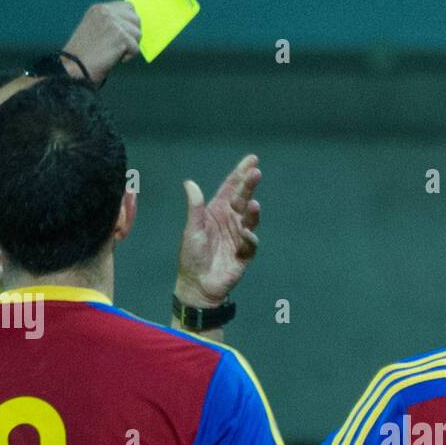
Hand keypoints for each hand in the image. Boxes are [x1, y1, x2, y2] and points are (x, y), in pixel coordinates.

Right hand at [62, 1, 141, 84]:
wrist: (74, 67)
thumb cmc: (85, 54)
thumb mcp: (96, 29)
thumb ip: (112, 22)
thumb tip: (133, 25)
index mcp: (99, 8)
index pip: (128, 7)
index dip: (129, 22)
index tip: (121, 36)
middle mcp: (106, 12)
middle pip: (136, 19)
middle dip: (132, 35)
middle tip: (117, 46)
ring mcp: (113, 23)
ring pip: (138, 34)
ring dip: (129, 46)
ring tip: (113, 52)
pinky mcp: (120, 36)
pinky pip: (136, 48)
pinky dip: (128, 57)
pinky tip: (113, 58)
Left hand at [174, 155, 261, 306]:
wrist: (198, 285)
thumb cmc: (192, 256)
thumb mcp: (191, 230)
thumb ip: (195, 207)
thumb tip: (189, 183)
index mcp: (217, 211)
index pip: (231, 188)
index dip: (240, 173)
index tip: (252, 159)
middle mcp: (230, 220)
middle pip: (243, 198)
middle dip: (250, 185)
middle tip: (256, 172)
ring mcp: (239, 236)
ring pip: (250, 218)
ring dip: (253, 211)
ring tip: (253, 204)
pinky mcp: (245, 253)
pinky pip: (250, 243)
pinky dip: (249, 238)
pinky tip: (246, 234)